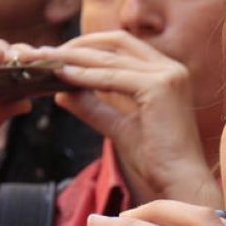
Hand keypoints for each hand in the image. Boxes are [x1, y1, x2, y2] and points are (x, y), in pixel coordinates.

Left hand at [30, 31, 221, 207]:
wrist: (180, 182)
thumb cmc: (156, 160)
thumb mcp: (119, 127)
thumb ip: (93, 107)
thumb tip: (62, 93)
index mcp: (166, 72)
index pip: (123, 46)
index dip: (89, 46)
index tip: (59, 54)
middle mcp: (170, 67)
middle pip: (116, 43)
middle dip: (78, 45)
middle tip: (45, 53)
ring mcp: (167, 75)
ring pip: (111, 58)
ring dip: (75, 58)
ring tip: (46, 62)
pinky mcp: (160, 88)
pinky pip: (113, 78)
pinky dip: (86, 76)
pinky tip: (63, 77)